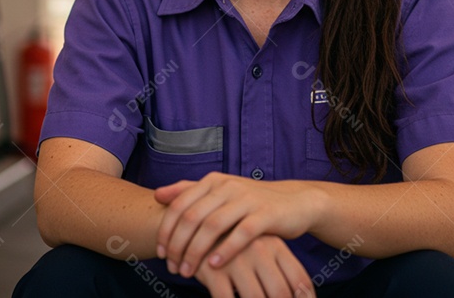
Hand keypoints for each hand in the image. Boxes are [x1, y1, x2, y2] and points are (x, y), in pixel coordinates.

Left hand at [154, 172, 323, 277]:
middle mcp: (227, 186)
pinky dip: (226, 250)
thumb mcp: (220, 192)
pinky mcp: (266, 214)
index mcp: (213, 181)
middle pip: (192, 217)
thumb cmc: (252, 202)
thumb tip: (157, 194)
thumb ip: (190, 191)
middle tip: (172, 268)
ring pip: (213, 226)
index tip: (161, 253)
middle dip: (178, 245)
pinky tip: (215, 266)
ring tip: (188, 271)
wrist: (295, 201)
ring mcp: (247, 199)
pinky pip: (241, 234)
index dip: (166, 230)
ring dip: (196, 252)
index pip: (179, 205)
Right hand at [194, 234, 315, 297]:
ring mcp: (237, 260)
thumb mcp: (261, 247)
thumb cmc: (236, 244)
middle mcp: (259, 251)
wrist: (197, 225)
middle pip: (281, 292)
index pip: (300, 279)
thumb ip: (279, 267)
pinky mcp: (214, 271)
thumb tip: (301, 294)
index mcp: (276, 245)